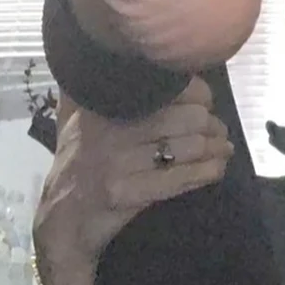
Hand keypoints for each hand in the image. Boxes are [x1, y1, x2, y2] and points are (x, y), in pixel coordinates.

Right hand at [32, 78, 234, 284]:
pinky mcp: (127, 193)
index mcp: (103, 106)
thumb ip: (94, 92)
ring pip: (187, 147)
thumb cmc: (76, 168)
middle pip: (185, 117)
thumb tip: (116, 60)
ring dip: (214, 148)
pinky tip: (217, 169)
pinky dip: (207, 171)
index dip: (197, 94)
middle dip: (211, 124)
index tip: (206, 103)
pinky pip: (180, 178)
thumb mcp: (77, 122)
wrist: (61, 223)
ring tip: (223, 149)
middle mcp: (110, 129)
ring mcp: (117, 162)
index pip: (166, 87)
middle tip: (219, 131)